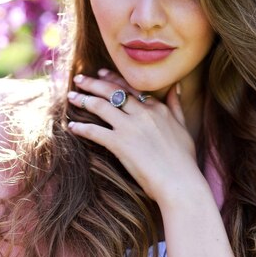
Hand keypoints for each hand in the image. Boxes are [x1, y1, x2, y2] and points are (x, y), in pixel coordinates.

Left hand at [67, 70, 198, 201]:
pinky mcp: (120, 143)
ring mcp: (130, 127)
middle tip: (80, 79)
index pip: (131, 87)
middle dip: (93, 83)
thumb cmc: (184, 160)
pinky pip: (94, 131)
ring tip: (71, 96)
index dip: (114, 79)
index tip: (101, 73)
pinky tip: (71, 127)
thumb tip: (175, 87)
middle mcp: (143, 113)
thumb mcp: (183, 127)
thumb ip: (176, 106)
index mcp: (158, 108)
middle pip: (113, 91)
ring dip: (83, 100)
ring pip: (101, 106)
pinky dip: (81, 128)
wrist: (180, 182)